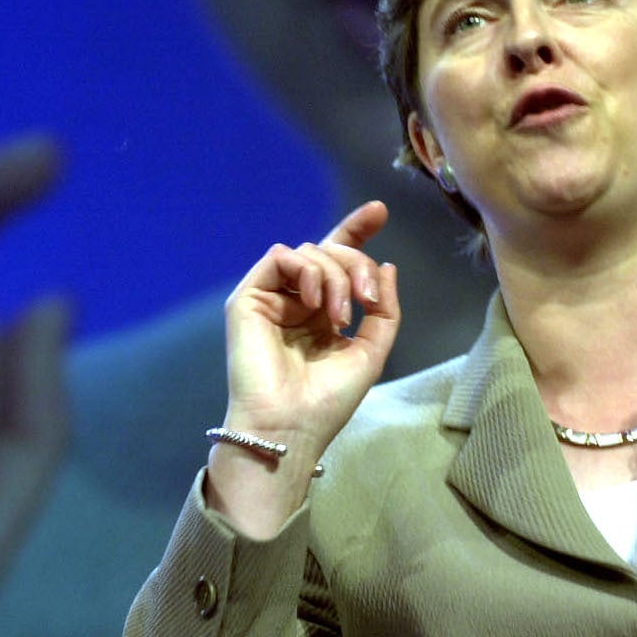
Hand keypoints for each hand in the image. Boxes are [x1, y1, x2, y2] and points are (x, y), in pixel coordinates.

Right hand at [207, 202, 399, 535]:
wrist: (290, 425)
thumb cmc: (327, 400)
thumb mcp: (371, 351)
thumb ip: (385, 309)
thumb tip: (386, 265)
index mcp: (322, 312)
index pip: (337, 261)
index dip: (356, 232)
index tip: (379, 211)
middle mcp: (296, 301)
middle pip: (330, 252)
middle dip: (357, 265)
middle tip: (367, 302)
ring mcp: (272, 298)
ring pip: (310, 252)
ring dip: (336, 276)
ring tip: (340, 317)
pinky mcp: (249, 298)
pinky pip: (281, 257)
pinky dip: (307, 272)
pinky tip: (315, 303)